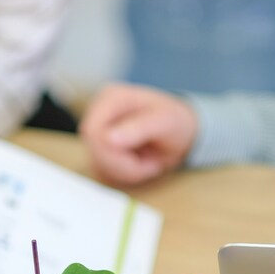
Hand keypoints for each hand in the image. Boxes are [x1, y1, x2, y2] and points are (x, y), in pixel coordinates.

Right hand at [79, 83, 198, 185]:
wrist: (180, 133)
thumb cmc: (174, 121)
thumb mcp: (164, 121)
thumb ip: (137, 128)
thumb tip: (108, 138)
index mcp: (111, 98)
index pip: (93, 132)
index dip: (114, 152)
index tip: (144, 157)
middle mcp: (99, 113)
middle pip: (95, 151)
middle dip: (124, 165)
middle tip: (151, 163)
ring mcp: (98, 133)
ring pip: (98, 165)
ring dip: (127, 171)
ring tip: (148, 161)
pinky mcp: (100, 150)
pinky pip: (103, 172)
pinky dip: (124, 175)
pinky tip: (139, 164)